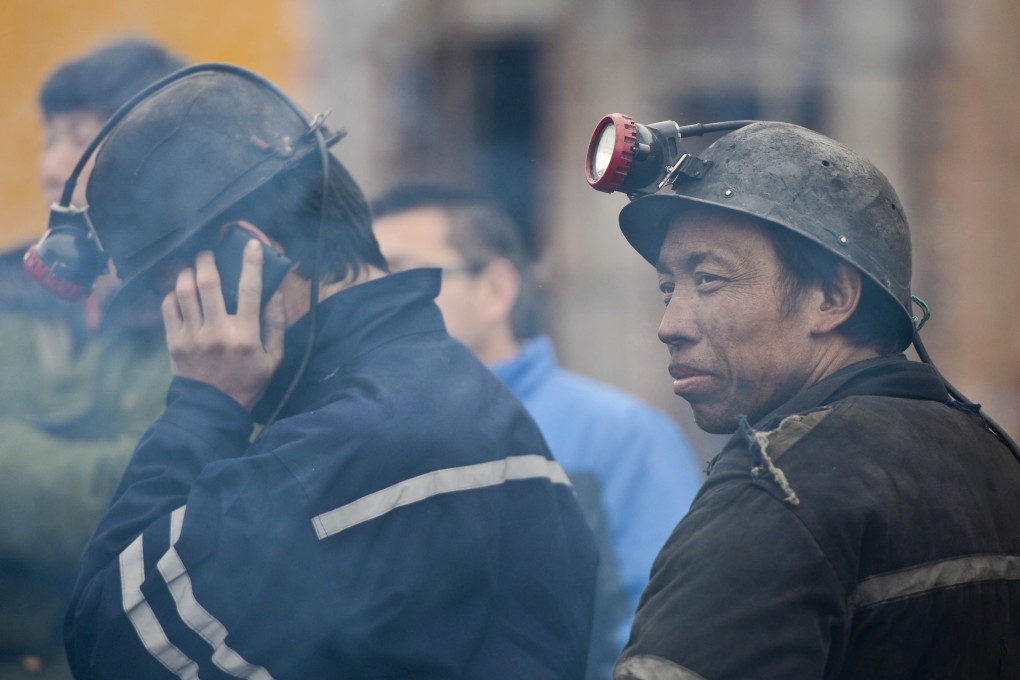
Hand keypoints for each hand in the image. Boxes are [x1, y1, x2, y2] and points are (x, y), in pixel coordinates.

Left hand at [162, 239, 286, 410]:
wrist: (213, 409)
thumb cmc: (247, 382)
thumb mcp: (273, 358)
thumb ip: (276, 325)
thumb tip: (275, 294)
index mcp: (246, 336)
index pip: (250, 290)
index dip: (251, 263)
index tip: (250, 245)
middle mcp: (218, 333)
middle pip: (208, 284)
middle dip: (207, 261)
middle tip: (207, 253)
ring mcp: (193, 337)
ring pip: (184, 292)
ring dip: (187, 273)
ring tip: (192, 269)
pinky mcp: (174, 343)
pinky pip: (168, 307)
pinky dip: (173, 294)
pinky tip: (180, 293)